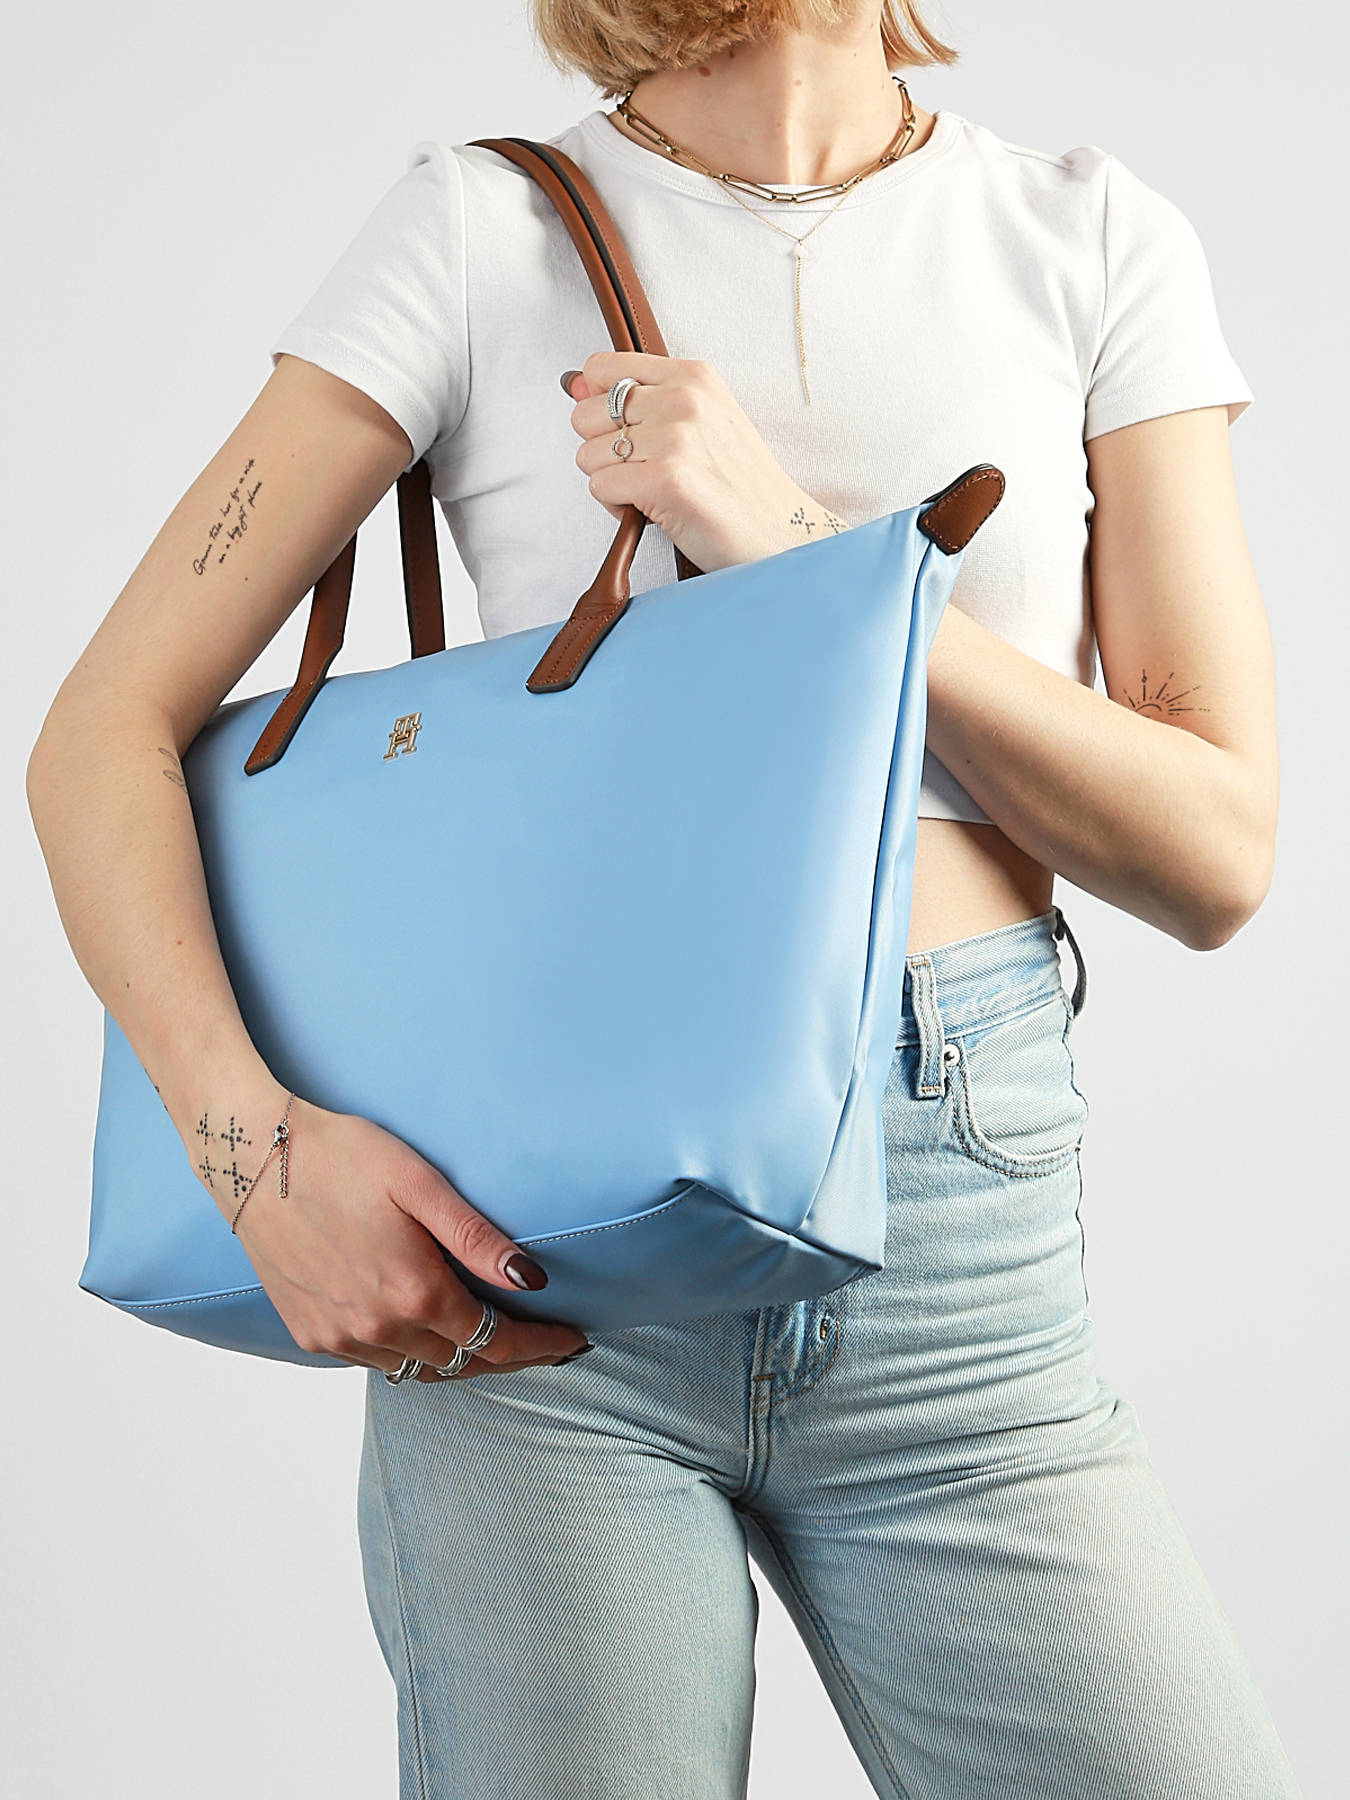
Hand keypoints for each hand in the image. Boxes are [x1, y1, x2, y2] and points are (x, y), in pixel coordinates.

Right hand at [188, 1088, 589, 1381]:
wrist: (251, 1158)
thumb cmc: (340, 1156)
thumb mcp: (420, 1185)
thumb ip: (477, 1239)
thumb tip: (532, 1280)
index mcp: (414, 1294)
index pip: (495, 1341)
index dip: (539, 1345)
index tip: (571, 1339)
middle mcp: (377, 1328)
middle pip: (461, 1362)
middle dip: (508, 1356)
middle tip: (543, 1342)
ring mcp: (339, 1336)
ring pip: (418, 1369)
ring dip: (459, 1359)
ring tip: (491, 1338)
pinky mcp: (309, 1333)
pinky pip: (376, 1363)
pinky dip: (411, 1355)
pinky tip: (426, 1334)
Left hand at [562, 351, 849, 572]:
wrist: (781, 534)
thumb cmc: (740, 484)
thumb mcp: (702, 420)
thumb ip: (640, 397)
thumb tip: (572, 383)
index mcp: (693, 376)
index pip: (602, 368)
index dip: (598, 404)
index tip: (625, 431)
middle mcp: (684, 399)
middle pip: (586, 415)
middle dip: (604, 450)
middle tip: (644, 469)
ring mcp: (676, 438)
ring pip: (588, 454)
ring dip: (612, 481)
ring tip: (651, 491)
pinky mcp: (666, 479)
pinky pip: (600, 487)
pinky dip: (618, 507)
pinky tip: (652, 510)